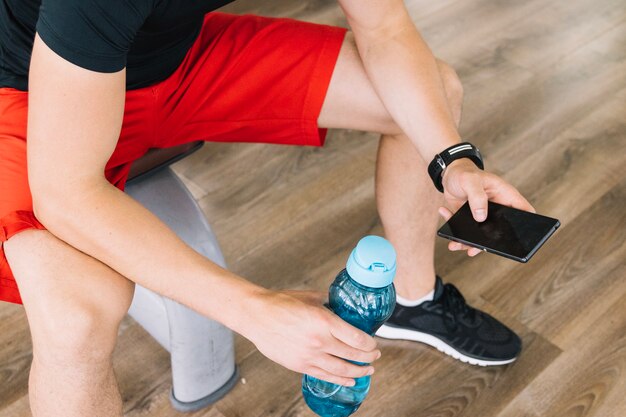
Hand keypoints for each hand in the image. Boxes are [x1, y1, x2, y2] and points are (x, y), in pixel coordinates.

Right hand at [240, 289, 379, 385]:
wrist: (256, 316)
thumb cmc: (281, 303)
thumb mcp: (311, 297)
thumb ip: (330, 301)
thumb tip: (343, 304)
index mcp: (324, 320)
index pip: (357, 338)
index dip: (370, 343)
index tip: (374, 343)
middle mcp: (319, 340)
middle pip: (353, 354)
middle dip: (369, 357)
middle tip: (376, 355)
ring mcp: (309, 355)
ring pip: (342, 369)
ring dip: (359, 371)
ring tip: (368, 370)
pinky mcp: (300, 365)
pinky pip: (325, 376)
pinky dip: (341, 380)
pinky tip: (350, 380)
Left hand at [439, 158, 535, 256]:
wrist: (449, 175)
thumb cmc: (465, 173)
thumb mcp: (471, 180)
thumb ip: (477, 196)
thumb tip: (481, 217)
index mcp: (505, 196)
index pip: (524, 211)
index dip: (528, 225)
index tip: (521, 239)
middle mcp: (497, 210)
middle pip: (502, 231)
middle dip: (490, 243)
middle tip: (476, 249)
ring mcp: (483, 217)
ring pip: (481, 237)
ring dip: (467, 243)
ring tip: (455, 244)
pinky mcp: (469, 221)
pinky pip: (464, 233)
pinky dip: (454, 233)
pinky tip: (445, 214)